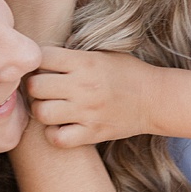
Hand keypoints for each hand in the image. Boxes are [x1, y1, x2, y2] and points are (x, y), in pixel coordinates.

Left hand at [27, 46, 158, 146]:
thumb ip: (74, 53)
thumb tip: (41, 53)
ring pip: (42, 113)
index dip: (37, 61)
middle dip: (34, 87)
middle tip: (43, 89)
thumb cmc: (128, 73)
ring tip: (51, 108)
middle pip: (35, 86)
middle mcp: (84, 86)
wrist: (156, 99)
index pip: (42, 56)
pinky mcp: (93, 132)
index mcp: (85, 62)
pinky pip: (58, 138)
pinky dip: (54, 134)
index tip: (43, 67)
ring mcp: (88, 111)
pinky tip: (61, 126)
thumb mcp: (104, 53)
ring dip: (42, 110)